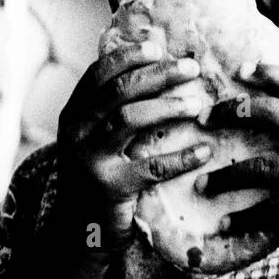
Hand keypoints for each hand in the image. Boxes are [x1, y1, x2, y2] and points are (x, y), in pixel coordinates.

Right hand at [54, 41, 210, 251]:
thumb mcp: (93, 138)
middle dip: (157, 75)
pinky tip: (205, 151)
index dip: (129, 56)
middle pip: (118, 91)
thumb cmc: (98, 175)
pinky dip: (181, 158)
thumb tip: (156, 67)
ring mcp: (91, 160)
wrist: (79, 230)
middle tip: (191, 68)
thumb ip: (112, 109)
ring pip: (129, 120)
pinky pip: (151, 167)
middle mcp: (77, 133)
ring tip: (197, 104)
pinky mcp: (111, 188)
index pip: (98, 74)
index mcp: (73, 114)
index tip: (159, 47)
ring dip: (168, 107)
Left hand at [194, 62, 278, 276]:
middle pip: (275, 113)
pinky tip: (224, 224)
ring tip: (202, 184)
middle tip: (204, 117)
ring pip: (261, 166)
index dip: (274, 75)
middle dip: (235, 111)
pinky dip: (242, 217)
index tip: (244, 67)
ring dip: (226, 177)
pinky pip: (268, 208)